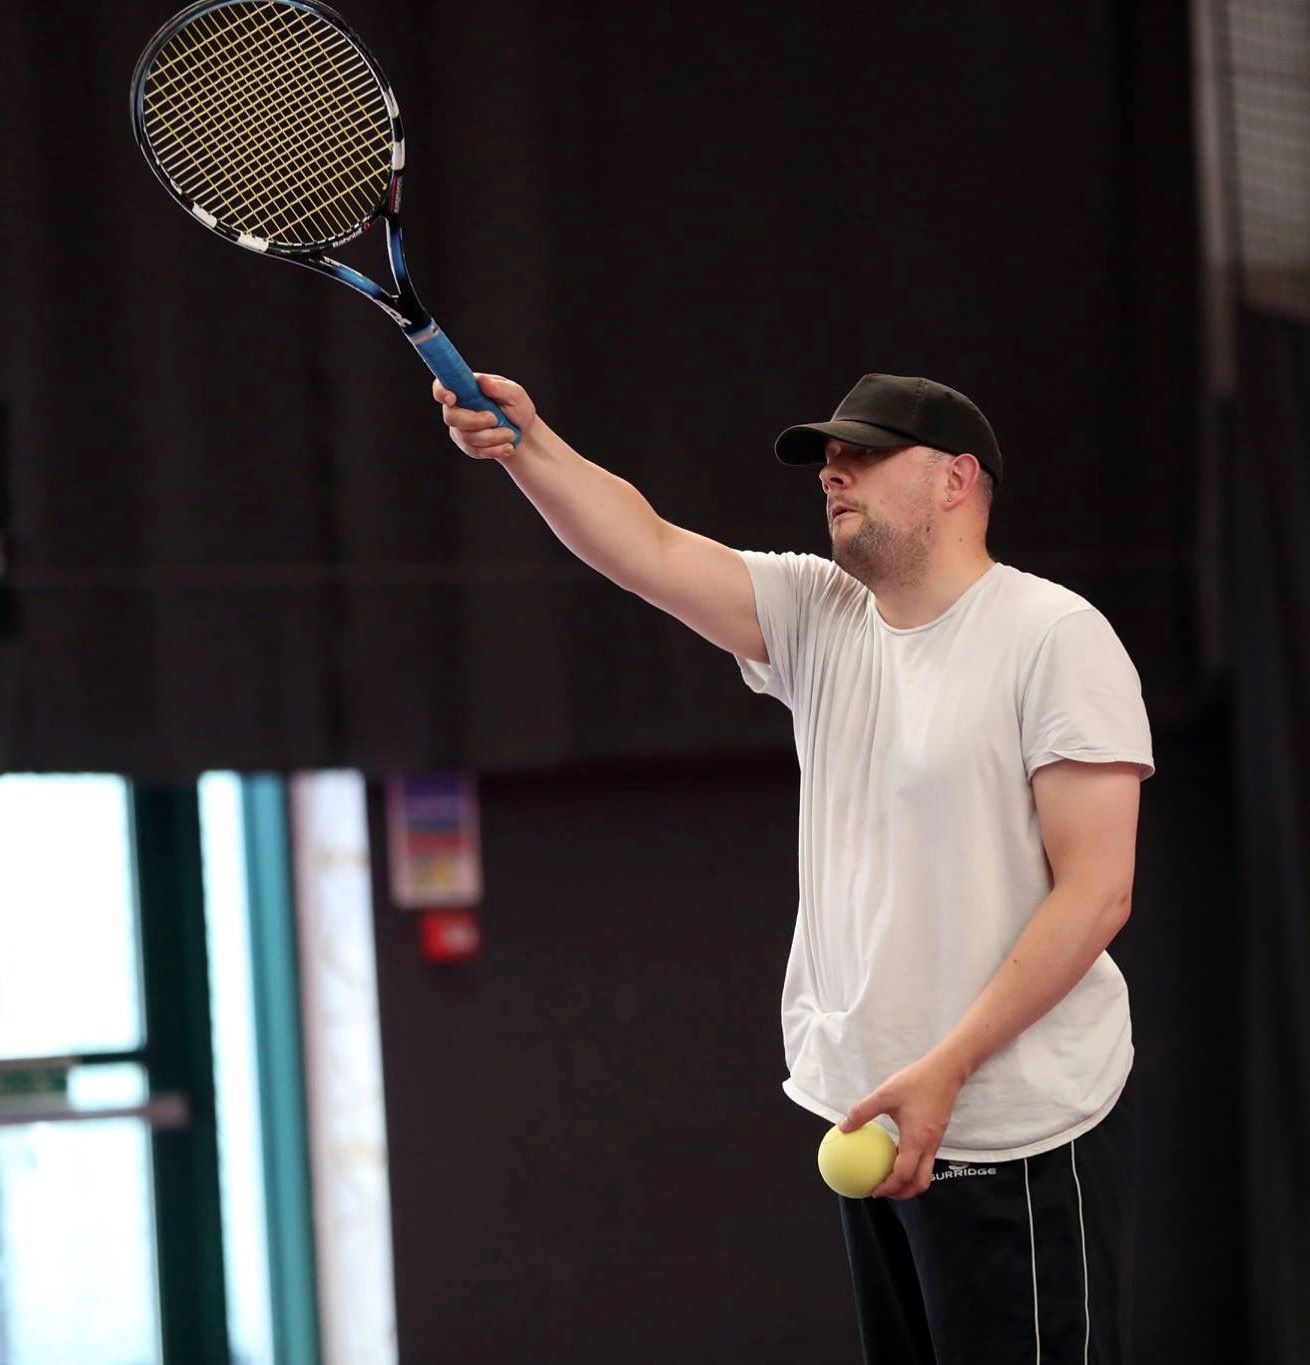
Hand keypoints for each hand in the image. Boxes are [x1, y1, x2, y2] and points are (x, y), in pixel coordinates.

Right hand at [433, 373, 535, 459]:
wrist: (524, 433)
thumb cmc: (518, 408)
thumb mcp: (515, 394)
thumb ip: (500, 388)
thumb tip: (483, 381)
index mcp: (466, 388)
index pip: (441, 387)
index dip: (441, 392)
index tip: (452, 399)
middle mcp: (458, 408)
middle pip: (451, 417)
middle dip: (474, 421)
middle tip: (495, 419)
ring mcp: (460, 428)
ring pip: (466, 437)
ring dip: (491, 437)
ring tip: (510, 434)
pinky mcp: (467, 445)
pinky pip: (474, 451)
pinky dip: (493, 450)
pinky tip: (507, 447)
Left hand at [838, 1052, 966, 1199]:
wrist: (946, 1071)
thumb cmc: (916, 1082)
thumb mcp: (885, 1094)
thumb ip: (863, 1111)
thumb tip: (843, 1127)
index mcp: (917, 1140)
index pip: (904, 1175)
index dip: (889, 1187)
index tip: (874, 1190)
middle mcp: (929, 1146)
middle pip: (920, 1183)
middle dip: (904, 1193)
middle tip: (884, 1191)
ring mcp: (936, 1141)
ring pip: (925, 1172)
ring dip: (909, 1180)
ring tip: (889, 1177)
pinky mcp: (937, 1134)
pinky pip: (925, 1159)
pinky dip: (912, 1164)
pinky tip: (895, 1153)